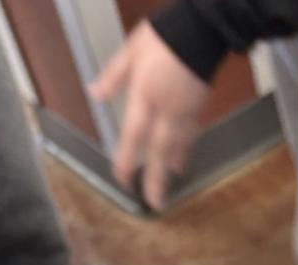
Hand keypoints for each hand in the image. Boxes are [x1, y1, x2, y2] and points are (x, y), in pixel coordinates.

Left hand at [91, 21, 209, 209]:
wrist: (201, 28)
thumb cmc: (164, 36)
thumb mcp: (131, 50)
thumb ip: (114, 76)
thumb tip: (95, 94)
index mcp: (145, 95)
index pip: (133, 134)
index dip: (127, 159)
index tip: (121, 179)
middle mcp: (166, 110)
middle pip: (159, 152)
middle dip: (155, 179)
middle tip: (154, 203)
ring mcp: (185, 112)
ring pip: (177, 148)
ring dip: (169, 170)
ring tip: (164, 189)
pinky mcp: (198, 109)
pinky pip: (189, 137)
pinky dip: (183, 152)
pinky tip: (179, 162)